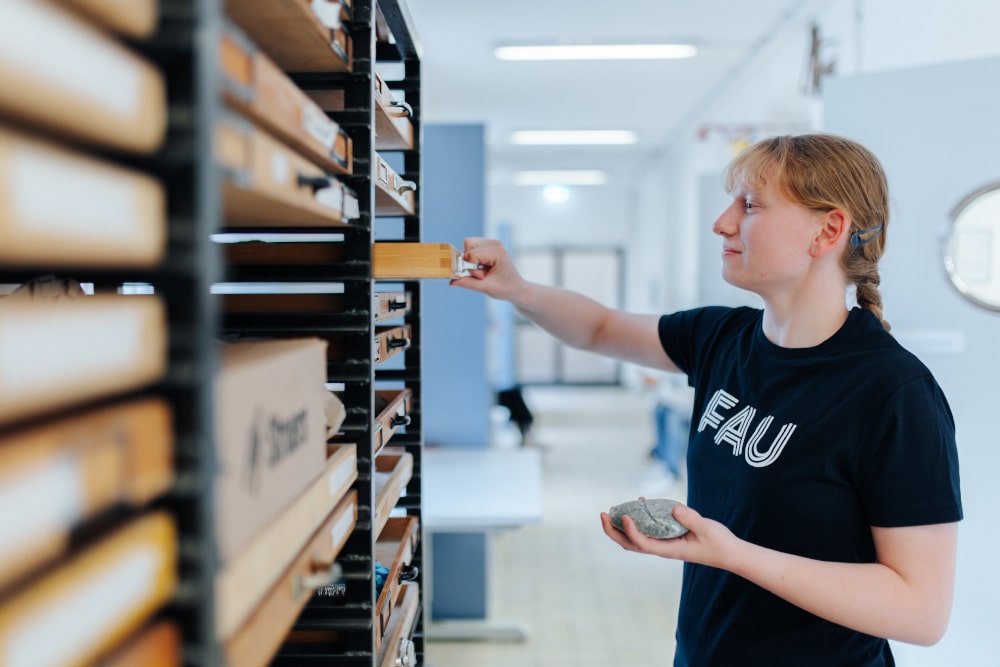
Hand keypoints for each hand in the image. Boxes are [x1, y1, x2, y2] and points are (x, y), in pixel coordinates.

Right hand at [449, 237, 528, 302]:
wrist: (517, 289)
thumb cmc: (505, 288)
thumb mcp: (486, 288)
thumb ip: (468, 283)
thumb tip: (451, 282)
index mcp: (498, 251)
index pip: (471, 255)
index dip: (472, 269)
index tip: (484, 277)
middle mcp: (495, 243)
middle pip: (467, 244)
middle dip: (470, 262)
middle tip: (483, 273)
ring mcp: (492, 243)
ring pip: (468, 244)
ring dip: (471, 260)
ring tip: (484, 270)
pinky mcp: (489, 245)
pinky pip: (471, 248)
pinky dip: (473, 259)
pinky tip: (484, 267)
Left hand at [600, 501, 740, 569]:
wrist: (730, 553)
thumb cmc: (719, 543)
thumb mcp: (707, 529)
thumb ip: (691, 519)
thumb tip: (674, 508)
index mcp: (670, 550)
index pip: (643, 544)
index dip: (631, 531)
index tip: (625, 516)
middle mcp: (663, 549)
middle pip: (631, 544)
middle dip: (614, 531)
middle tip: (602, 514)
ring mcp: (664, 544)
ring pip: (636, 538)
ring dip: (621, 526)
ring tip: (612, 509)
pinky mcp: (668, 538)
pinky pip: (647, 531)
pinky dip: (638, 520)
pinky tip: (640, 503)